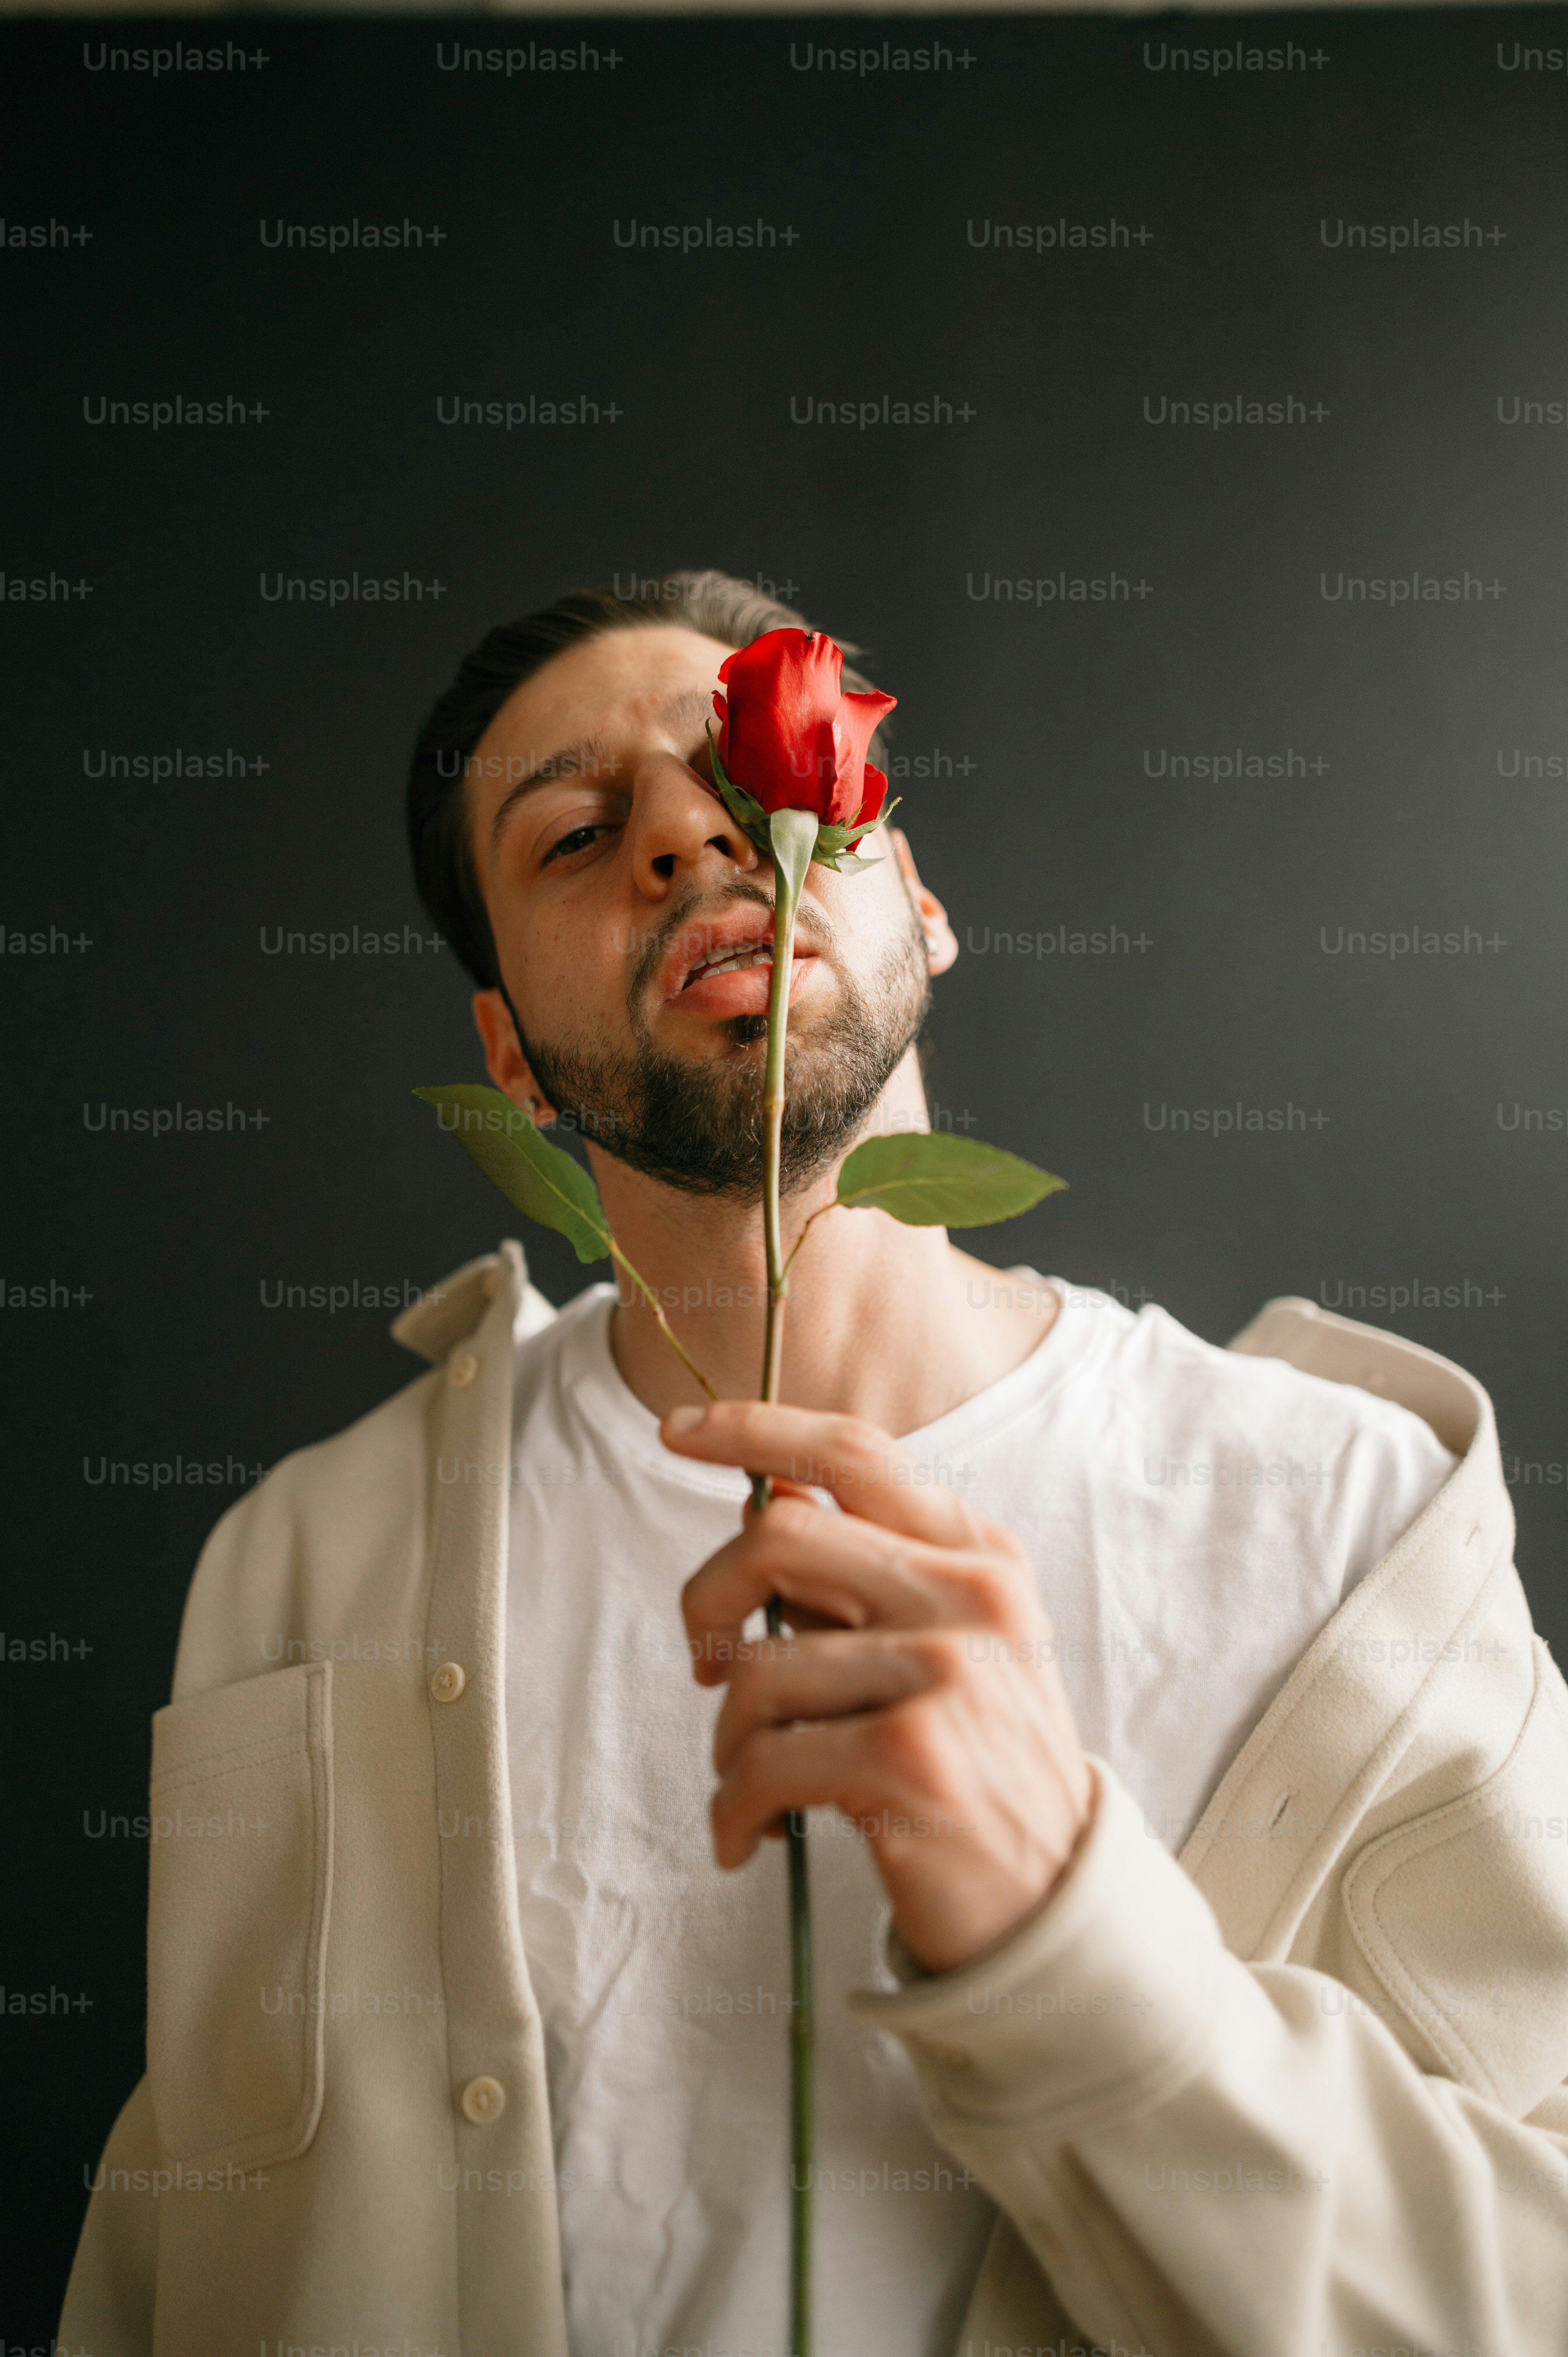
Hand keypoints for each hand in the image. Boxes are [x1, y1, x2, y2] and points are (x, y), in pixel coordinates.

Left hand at [662, 1400, 1094, 1974]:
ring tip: (751, 1777)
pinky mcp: (910, 1757)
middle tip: (706, 1662)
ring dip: (728, 1736)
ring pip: (758, 1667)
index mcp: (978, 1554)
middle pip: (781, 1537)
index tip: (679, 1431)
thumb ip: (865, 1567)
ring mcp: (946, 1673)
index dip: (756, 1430)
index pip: (854, 1454)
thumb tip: (773, 1491)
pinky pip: (762, 1761)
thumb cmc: (977, 1762)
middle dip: (707, 1600)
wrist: (1050, 1897)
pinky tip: (747, 1835)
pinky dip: (732, 1807)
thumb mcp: (947, 1642)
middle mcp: (971, 1597)